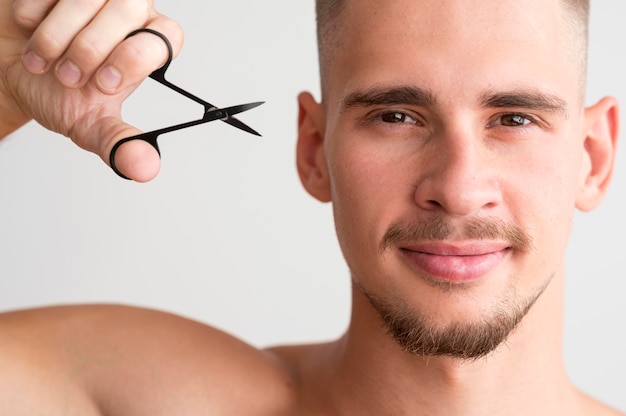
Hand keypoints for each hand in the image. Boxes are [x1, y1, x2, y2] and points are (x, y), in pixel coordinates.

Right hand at [0, 0, 183, 181]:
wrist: (9, 72)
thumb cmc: (57, 93)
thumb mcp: (89, 125)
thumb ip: (119, 144)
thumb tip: (146, 169)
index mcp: (147, 46)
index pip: (165, 38)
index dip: (135, 58)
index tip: (104, 84)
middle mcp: (130, 11)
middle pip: (128, 9)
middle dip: (90, 48)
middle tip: (68, 77)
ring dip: (57, 36)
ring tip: (44, 62)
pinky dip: (32, 15)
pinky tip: (30, 31)